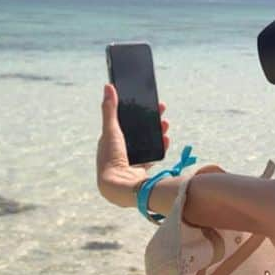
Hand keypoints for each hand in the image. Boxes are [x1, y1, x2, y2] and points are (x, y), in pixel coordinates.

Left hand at [97, 84, 170, 210]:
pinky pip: (152, 158)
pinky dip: (160, 149)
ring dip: (157, 133)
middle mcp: (118, 152)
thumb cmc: (111, 158)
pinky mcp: (140, 172)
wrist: (119, 188)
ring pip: (146, 144)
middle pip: (137, 132)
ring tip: (166, 125)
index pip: (124, 122)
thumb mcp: (111, 130)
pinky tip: (166, 141)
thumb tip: (108, 86)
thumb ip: (110, 109)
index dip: (136, 112)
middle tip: (162, 111)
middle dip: (150, 121)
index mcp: (108, 142)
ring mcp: (129, 163)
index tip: (147, 103)